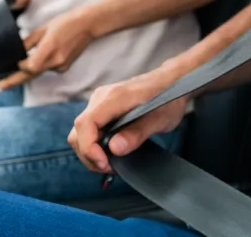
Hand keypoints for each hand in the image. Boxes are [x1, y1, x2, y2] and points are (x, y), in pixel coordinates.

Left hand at [0, 9, 96, 90]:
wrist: (87, 25)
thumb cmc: (65, 23)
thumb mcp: (43, 29)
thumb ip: (28, 42)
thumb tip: (16, 52)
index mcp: (49, 49)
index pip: (29, 66)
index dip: (18, 66)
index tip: (9, 64)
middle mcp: (55, 61)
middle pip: (30, 74)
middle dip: (12, 81)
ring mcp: (61, 66)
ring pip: (39, 71)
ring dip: (31, 67)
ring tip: (34, 56)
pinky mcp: (64, 67)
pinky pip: (48, 68)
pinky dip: (43, 63)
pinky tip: (50, 50)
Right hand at [68, 70, 187, 173]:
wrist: (172, 83)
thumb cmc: (168, 99)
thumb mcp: (160, 120)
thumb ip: (137, 133)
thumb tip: (114, 149)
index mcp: (114, 98)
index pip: (85, 123)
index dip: (89, 148)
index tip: (105, 164)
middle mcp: (101, 98)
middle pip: (78, 131)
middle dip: (89, 155)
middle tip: (110, 168)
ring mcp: (99, 102)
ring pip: (80, 132)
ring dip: (91, 152)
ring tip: (111, 163)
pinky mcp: (101, 108)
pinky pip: (89, 129)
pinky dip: (94, 145)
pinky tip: (110, 153)